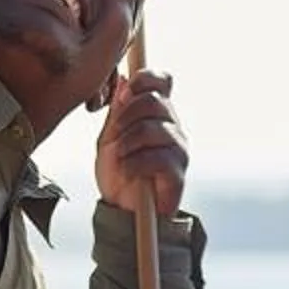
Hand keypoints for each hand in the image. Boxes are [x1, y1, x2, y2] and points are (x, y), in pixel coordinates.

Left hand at [95, 67, 187, 215]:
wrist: (121, 209)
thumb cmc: (118, 173)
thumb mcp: (110, 136)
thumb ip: (118, 110)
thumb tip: (122, 80)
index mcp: (158, 114)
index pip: (162, 81)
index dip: (145, 78)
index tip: (124, 93)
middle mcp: (173, 127)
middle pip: (155, 101)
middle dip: (126, 117)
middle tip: (114, 138)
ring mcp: (178, 150)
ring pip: (153, 129)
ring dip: (126, 144)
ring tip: (120, 159)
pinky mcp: (178, 173)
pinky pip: (156, 158)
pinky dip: (133, 165)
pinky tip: (128, 174)